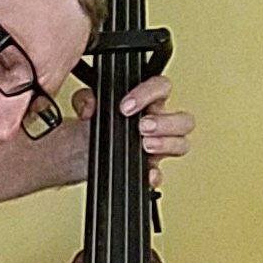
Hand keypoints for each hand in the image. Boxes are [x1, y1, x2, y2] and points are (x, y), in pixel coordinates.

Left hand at [70, 73, 194, 186]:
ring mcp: (156, 147)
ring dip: (166, 144)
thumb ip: (85, 98)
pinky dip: (154, 175)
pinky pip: (160, 173)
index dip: (148, 94)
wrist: (78, 152)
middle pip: (184, 119)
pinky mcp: (147, 168)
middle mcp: (157, 123)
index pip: (162, 87)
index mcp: (146, 101)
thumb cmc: (90, 124)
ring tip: (145, 145)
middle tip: (142, 127)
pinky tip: (146, 173)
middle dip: (165, 123)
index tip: (126, 106)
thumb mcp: (85, 104)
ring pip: (182, 144)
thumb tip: (89, 106)